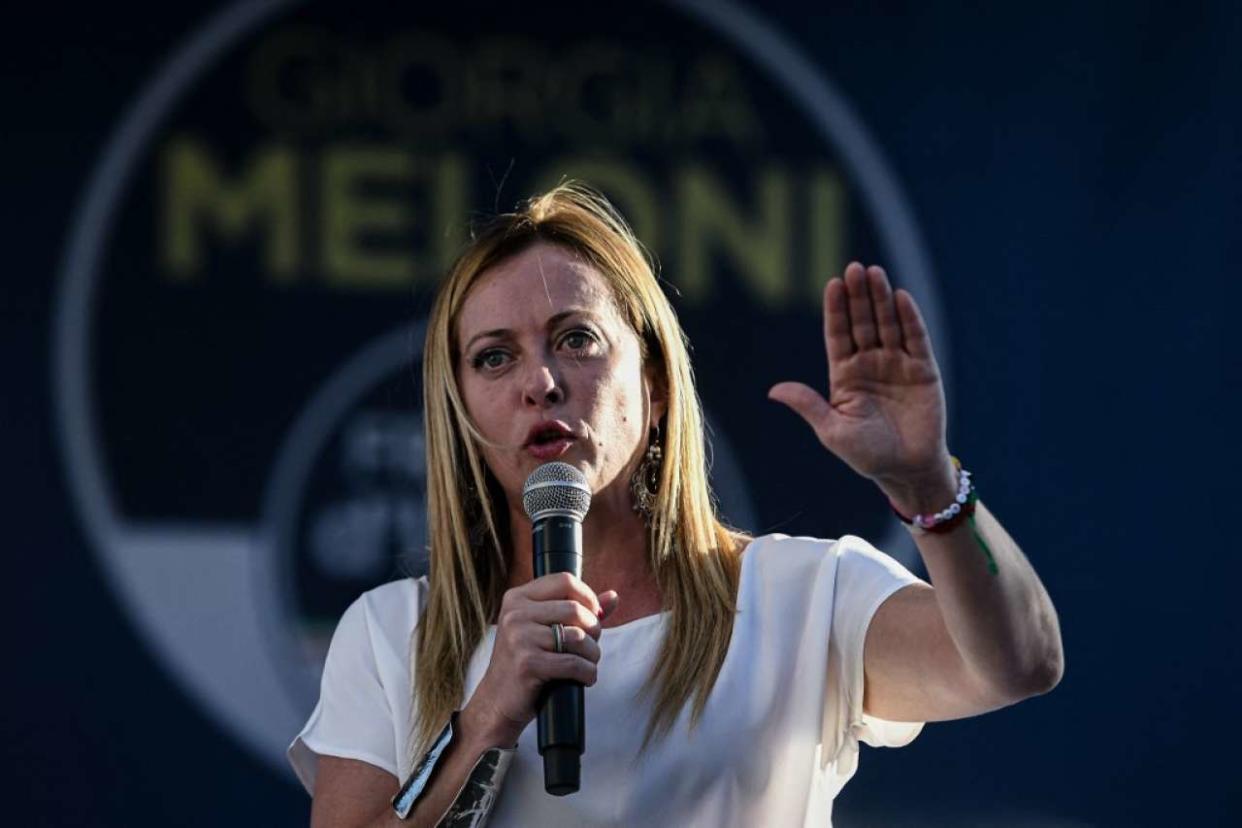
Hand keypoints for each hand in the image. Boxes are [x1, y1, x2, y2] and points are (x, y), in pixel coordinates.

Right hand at [463, 573, 619, 747]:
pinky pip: (574, 663)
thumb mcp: (544, 629)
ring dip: (593, 654)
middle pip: (575, 608)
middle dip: (594, 629)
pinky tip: (585, 678)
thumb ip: (578, 610)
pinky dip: (588, 673)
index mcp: (517, 598)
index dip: (588, 597)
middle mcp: (515, 613)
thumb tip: (614, 596)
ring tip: (589, 663)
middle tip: (591, 645)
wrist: (497, 701)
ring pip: (578, 636)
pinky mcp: (527, 664)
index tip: (594, 616)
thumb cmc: (527, 661)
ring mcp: (519, 638)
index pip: (564, 580)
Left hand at [768, 262, 955, 510]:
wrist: (907, 471)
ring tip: (875, 273)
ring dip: (882, 299)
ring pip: (888, 324)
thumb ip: (809, 405)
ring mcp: (897, 364)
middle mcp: (870, 363)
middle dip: (858, 296)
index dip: (836, 310)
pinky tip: (901, 297)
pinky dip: (909, 318)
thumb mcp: (832, 430)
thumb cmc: (867, 455)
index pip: (838, 334)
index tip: (832, 284)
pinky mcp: (924, 370)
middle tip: (854, 268)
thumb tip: (774, 390)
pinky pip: (916, 339)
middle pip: (863, 322)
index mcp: (845, 375)